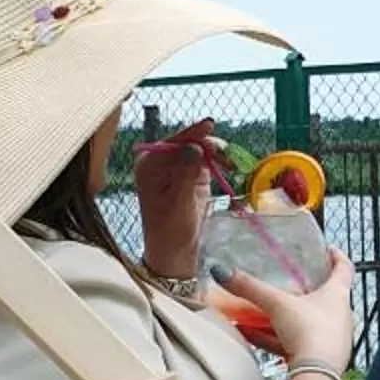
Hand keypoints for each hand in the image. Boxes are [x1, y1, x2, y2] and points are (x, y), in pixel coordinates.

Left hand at [133, 119, 221, 276]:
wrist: (175, 254)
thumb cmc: (170, 231)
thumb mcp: (178, 202)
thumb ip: (186, 173)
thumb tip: (195, 147)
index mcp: (150, 166)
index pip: (173, 142)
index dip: (192, 132)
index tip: (210, 124)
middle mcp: (162, 163)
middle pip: (189, 142)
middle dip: (208, 144)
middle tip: (226, 155)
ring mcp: (179, 168)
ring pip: (200, 149)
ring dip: (216, 153)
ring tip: (230, 164)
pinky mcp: (193, 176)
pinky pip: (207, 161)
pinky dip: (219, 161)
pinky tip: (228, 166)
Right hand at [210, 249, 355, 374]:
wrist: (316, 376)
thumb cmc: (309, 333)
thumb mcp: (277, 304)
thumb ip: (250, 288)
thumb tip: (222, 271)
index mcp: (337, 295)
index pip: (344, 268)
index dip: (336, 256)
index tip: (328, 248)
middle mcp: (339, 316)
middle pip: (323, 296)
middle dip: (304, 289)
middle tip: (287, 281)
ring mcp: (331, 339)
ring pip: (305, 322)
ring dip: (284, 317)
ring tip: (260, 311)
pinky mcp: (319, 359)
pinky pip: (294, 343)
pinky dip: (275, 338)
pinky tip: (251, 336)